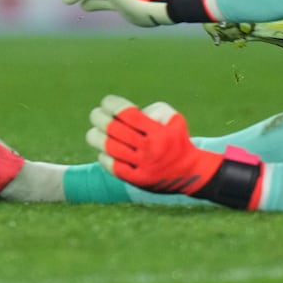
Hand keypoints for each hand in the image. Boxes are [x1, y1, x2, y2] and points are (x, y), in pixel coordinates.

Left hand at [86, 95, 262, 208]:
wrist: (189, 172)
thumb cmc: (177, 138)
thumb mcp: (174, 118)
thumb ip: (153, 110)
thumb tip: (127, 114)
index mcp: (158, 132)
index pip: (128, 114)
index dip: (113, 105)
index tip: (106, 101)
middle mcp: (150, 149)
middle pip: (115, 131)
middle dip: (100, 118)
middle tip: (95, 114)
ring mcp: (142, 166)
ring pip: (110, 149)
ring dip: (96, 137)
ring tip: (93, 131)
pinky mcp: (137, 180)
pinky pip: (113, 167)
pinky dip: (104, 157)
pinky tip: (103, 150)